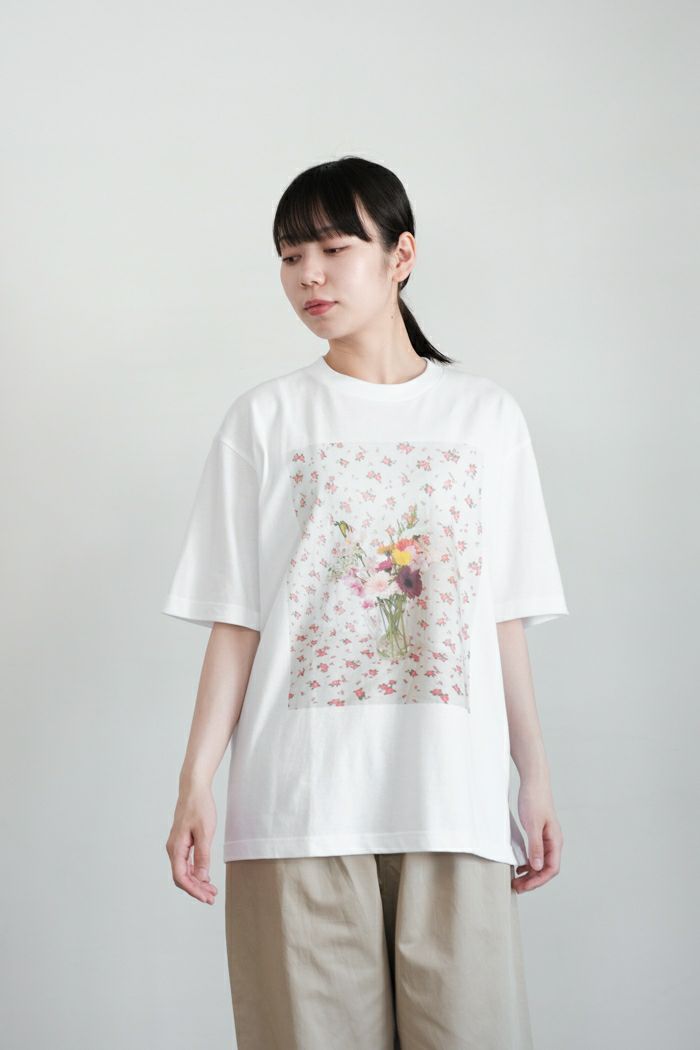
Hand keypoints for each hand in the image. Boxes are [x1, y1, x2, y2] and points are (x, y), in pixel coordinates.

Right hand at [165, 784, 218, 904]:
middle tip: (212, 897)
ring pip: (184, 871)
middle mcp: (173, 849)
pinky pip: (186, 863)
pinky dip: (196, 872)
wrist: (194, 788)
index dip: (193, 890)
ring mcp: (177, 846)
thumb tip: (201, 878)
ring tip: (212, 890)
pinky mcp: (183, 842)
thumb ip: (202, 856)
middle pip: (182, 877)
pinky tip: (205, 877)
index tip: (206, 898)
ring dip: (197, 882)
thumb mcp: (205, 832)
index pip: (181, 877)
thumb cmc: (199, 807)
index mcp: (176, 848)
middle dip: (196, 889)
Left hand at [512, 779, 562, 892]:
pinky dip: (527, 863)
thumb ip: (535, 846)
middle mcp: (553, 842)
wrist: (534, 782)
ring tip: (516, 880)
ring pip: (540, 862)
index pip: (551, 869)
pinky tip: (518, 866)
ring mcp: (546, 838)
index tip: (524, 886)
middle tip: (517, 887)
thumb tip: (537, 866)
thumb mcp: (532, 824)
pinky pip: (535, 854)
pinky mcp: (538, 834)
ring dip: (529, 873)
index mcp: (555, 841)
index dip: (538, 880)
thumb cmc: (535, 799)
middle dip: (532, 880)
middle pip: (546, 869)